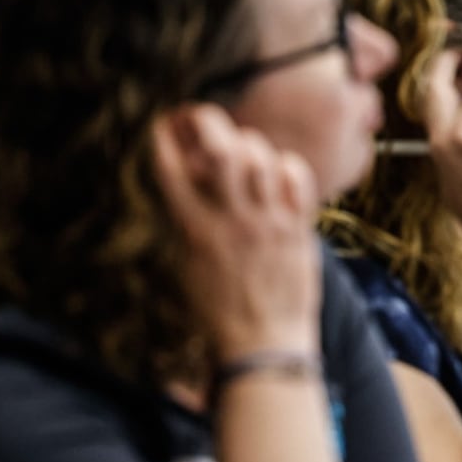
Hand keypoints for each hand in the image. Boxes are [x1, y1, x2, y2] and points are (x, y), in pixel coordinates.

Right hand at [151, 105, 321, 361]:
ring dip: (248, 142)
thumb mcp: (187, 266)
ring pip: (259, 157)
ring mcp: (267, 222)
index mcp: (193, 230)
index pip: (171, 168)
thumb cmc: (219, 310)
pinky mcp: (297, 229)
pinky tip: (278, 170)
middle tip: (202, 118)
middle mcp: (230, 221)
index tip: (164, 123)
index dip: (164, 136)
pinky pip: (296, 178)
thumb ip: (188, 222)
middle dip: (206, 121)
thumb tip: (188, 185)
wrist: (263, 342)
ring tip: (242, 148)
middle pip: (221, 150)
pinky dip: (287, 164)